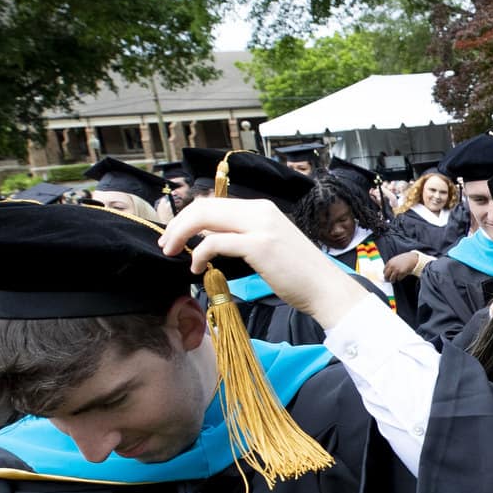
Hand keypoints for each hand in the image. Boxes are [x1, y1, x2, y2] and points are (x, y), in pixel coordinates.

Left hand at [161, 196, 369, 329]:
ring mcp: (261, 226)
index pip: (215, 203)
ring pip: (206, 217)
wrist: (326, 289)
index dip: (189, 217)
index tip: (177, 235)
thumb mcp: (269, 246)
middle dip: (178, 223)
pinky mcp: (259, 246)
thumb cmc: (299, 274)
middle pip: (205, 206)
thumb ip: (243, 237)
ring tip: (173, 252)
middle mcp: (260, 211)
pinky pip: (216, 242)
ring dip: (182, 234)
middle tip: (166, 244)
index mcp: (262, 209)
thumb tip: (210, 239)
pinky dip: (199, 253)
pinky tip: (196, 268)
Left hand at [382, 251, 426, 280]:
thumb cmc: (404, 259)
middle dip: (387, 279)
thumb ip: (391, 265)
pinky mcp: (401, 273)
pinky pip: (398, 279)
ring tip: (394, 280)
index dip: (385, 274)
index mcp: (389, 262)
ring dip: (393, 280)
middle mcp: (392, 266)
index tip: (387, 276)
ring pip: (392, 279)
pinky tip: (401, 276)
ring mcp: (396, 270)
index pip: (384, 271)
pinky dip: (399, 278)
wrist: (412, 258)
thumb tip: (388, 272)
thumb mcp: (395, 259)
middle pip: (386, 276)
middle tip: (388, 281)